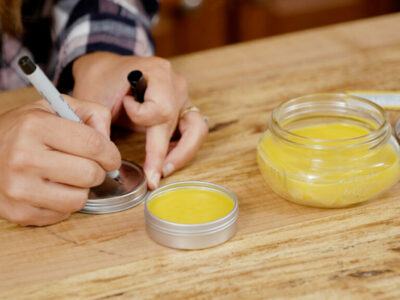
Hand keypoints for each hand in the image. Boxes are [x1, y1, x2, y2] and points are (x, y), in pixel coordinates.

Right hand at [0, 96, 120, 225]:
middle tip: (89, 166)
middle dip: (98, 171)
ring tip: (68, 177)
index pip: (93, 144)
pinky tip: (51, 188)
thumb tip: (109, 141)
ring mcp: (18, 188)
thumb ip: (91, 114)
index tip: (111, 157)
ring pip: (79, 199)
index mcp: (35, 126)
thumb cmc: (23, 130)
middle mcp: (24, 158)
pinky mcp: (17, 212)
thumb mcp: (54, 108)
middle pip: (90, 174)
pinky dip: (64, 203)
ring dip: (81, 189)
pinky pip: (62, 214)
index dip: (111, 153)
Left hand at [72, 52, 207, 188]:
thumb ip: (101, 125)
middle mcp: (176, 84)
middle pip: (179, 124)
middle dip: (164, 154)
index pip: (160, 109)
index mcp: (158, 72)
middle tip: (152, 178)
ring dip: (182, 154)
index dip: (141, 118)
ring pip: (196, 131)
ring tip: (163, 171)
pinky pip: (193, 132)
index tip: (123, 108)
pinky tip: (166, 160)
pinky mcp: (183, 109)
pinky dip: (183, 148)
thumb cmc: (100, 81)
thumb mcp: (94, 98)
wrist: (106, 71)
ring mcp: (183, 97)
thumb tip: (109, 156)